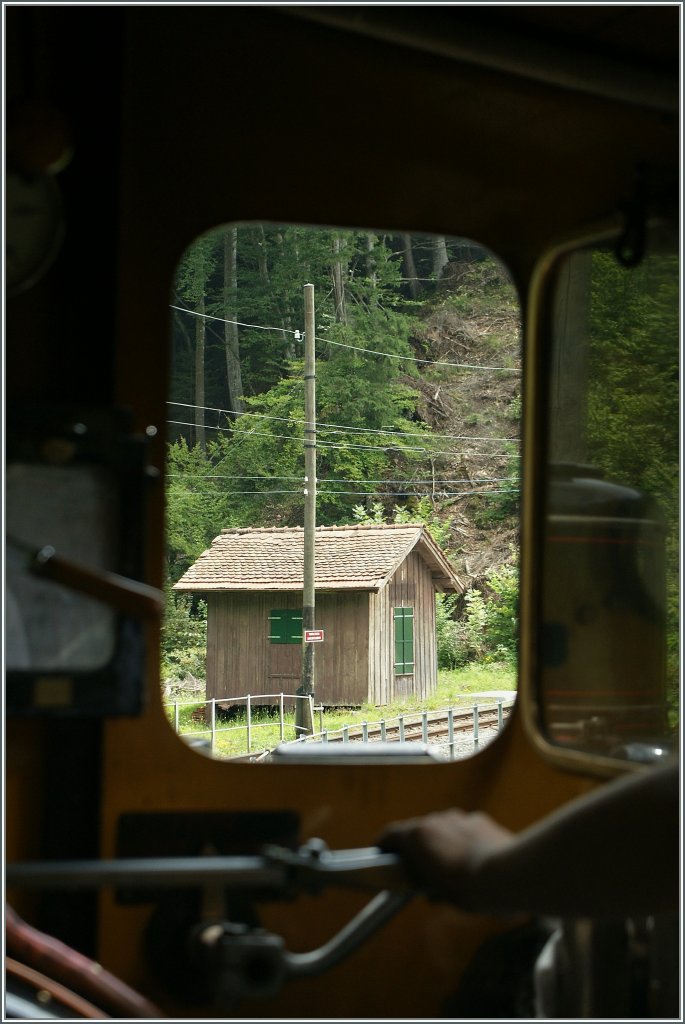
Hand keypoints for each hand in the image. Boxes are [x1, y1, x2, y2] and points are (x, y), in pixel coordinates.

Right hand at [378, 809, 513, 907]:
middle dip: (419, 849)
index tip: (383, 854)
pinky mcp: (480, 820)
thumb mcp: (439, 891)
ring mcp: (460, 817)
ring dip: (443, 844)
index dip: (385, 845)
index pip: (392, 834)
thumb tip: (431, 888)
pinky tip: (473, 860)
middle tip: (423, 871)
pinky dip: (463, 842)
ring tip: (452, 868)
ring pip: (443, 829)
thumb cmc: (467, 888)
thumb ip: (429, 880)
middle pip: (419, 831)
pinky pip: (464, 829)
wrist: (505, 876)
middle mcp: (436, 820)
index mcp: (418, 835)